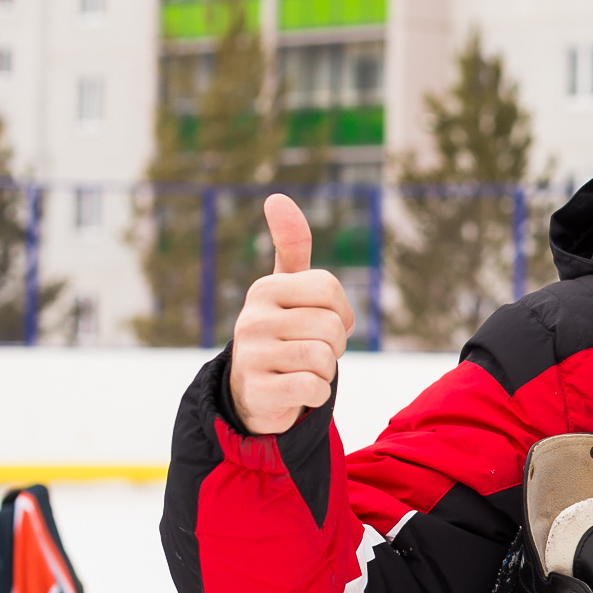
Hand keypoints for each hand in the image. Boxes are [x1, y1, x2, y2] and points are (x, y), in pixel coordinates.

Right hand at [229, 194, 353, 434]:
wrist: (255, 392)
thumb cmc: (283, 332)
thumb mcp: (288, 288)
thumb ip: (291, 245)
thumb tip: (276, 197)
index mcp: (265, 289)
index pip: (329, 288)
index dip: (341, 311)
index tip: (323, 322)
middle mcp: (251, 318)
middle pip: (332, 327)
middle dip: (335, 345)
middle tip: (312, 351)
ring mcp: (251, 356)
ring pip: (325, 359)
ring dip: (326, 371)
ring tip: (301, 370)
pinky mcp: (257, 392)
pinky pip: (314, 388)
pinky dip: (317, 394)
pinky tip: (297, 392)